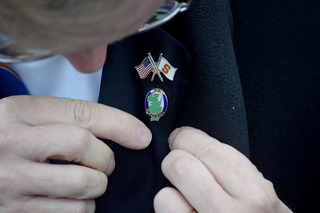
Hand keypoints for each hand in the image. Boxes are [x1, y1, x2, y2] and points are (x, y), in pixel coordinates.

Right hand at [0, 96, 150, 212]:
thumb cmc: (9, 141)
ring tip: (85, 183)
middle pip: (83, 145)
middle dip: (105, 159)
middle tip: (103, 164)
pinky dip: (82, 208)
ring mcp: (11, 181)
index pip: (82, 113)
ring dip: (96, 188)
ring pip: (82, 185)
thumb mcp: (30, 119)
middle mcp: (12, 143)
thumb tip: (131, 132)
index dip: (120, 124)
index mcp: (20, 112)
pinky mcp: (15, 212)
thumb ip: (69, 120)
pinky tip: (70, 200)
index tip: (141, 136)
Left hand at [154, 127, 291, 212]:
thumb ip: (231, 167)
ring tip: (181, 194)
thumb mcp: (260, 192)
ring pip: (164, 197)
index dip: (186, 137)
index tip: (180, 137)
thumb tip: (191, 140)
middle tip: (177, 161)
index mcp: (254, 192)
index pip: (207, 150)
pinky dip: (169, 209)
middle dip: (174, 158)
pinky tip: (183, 210)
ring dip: (169, 192)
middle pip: (180, 167)